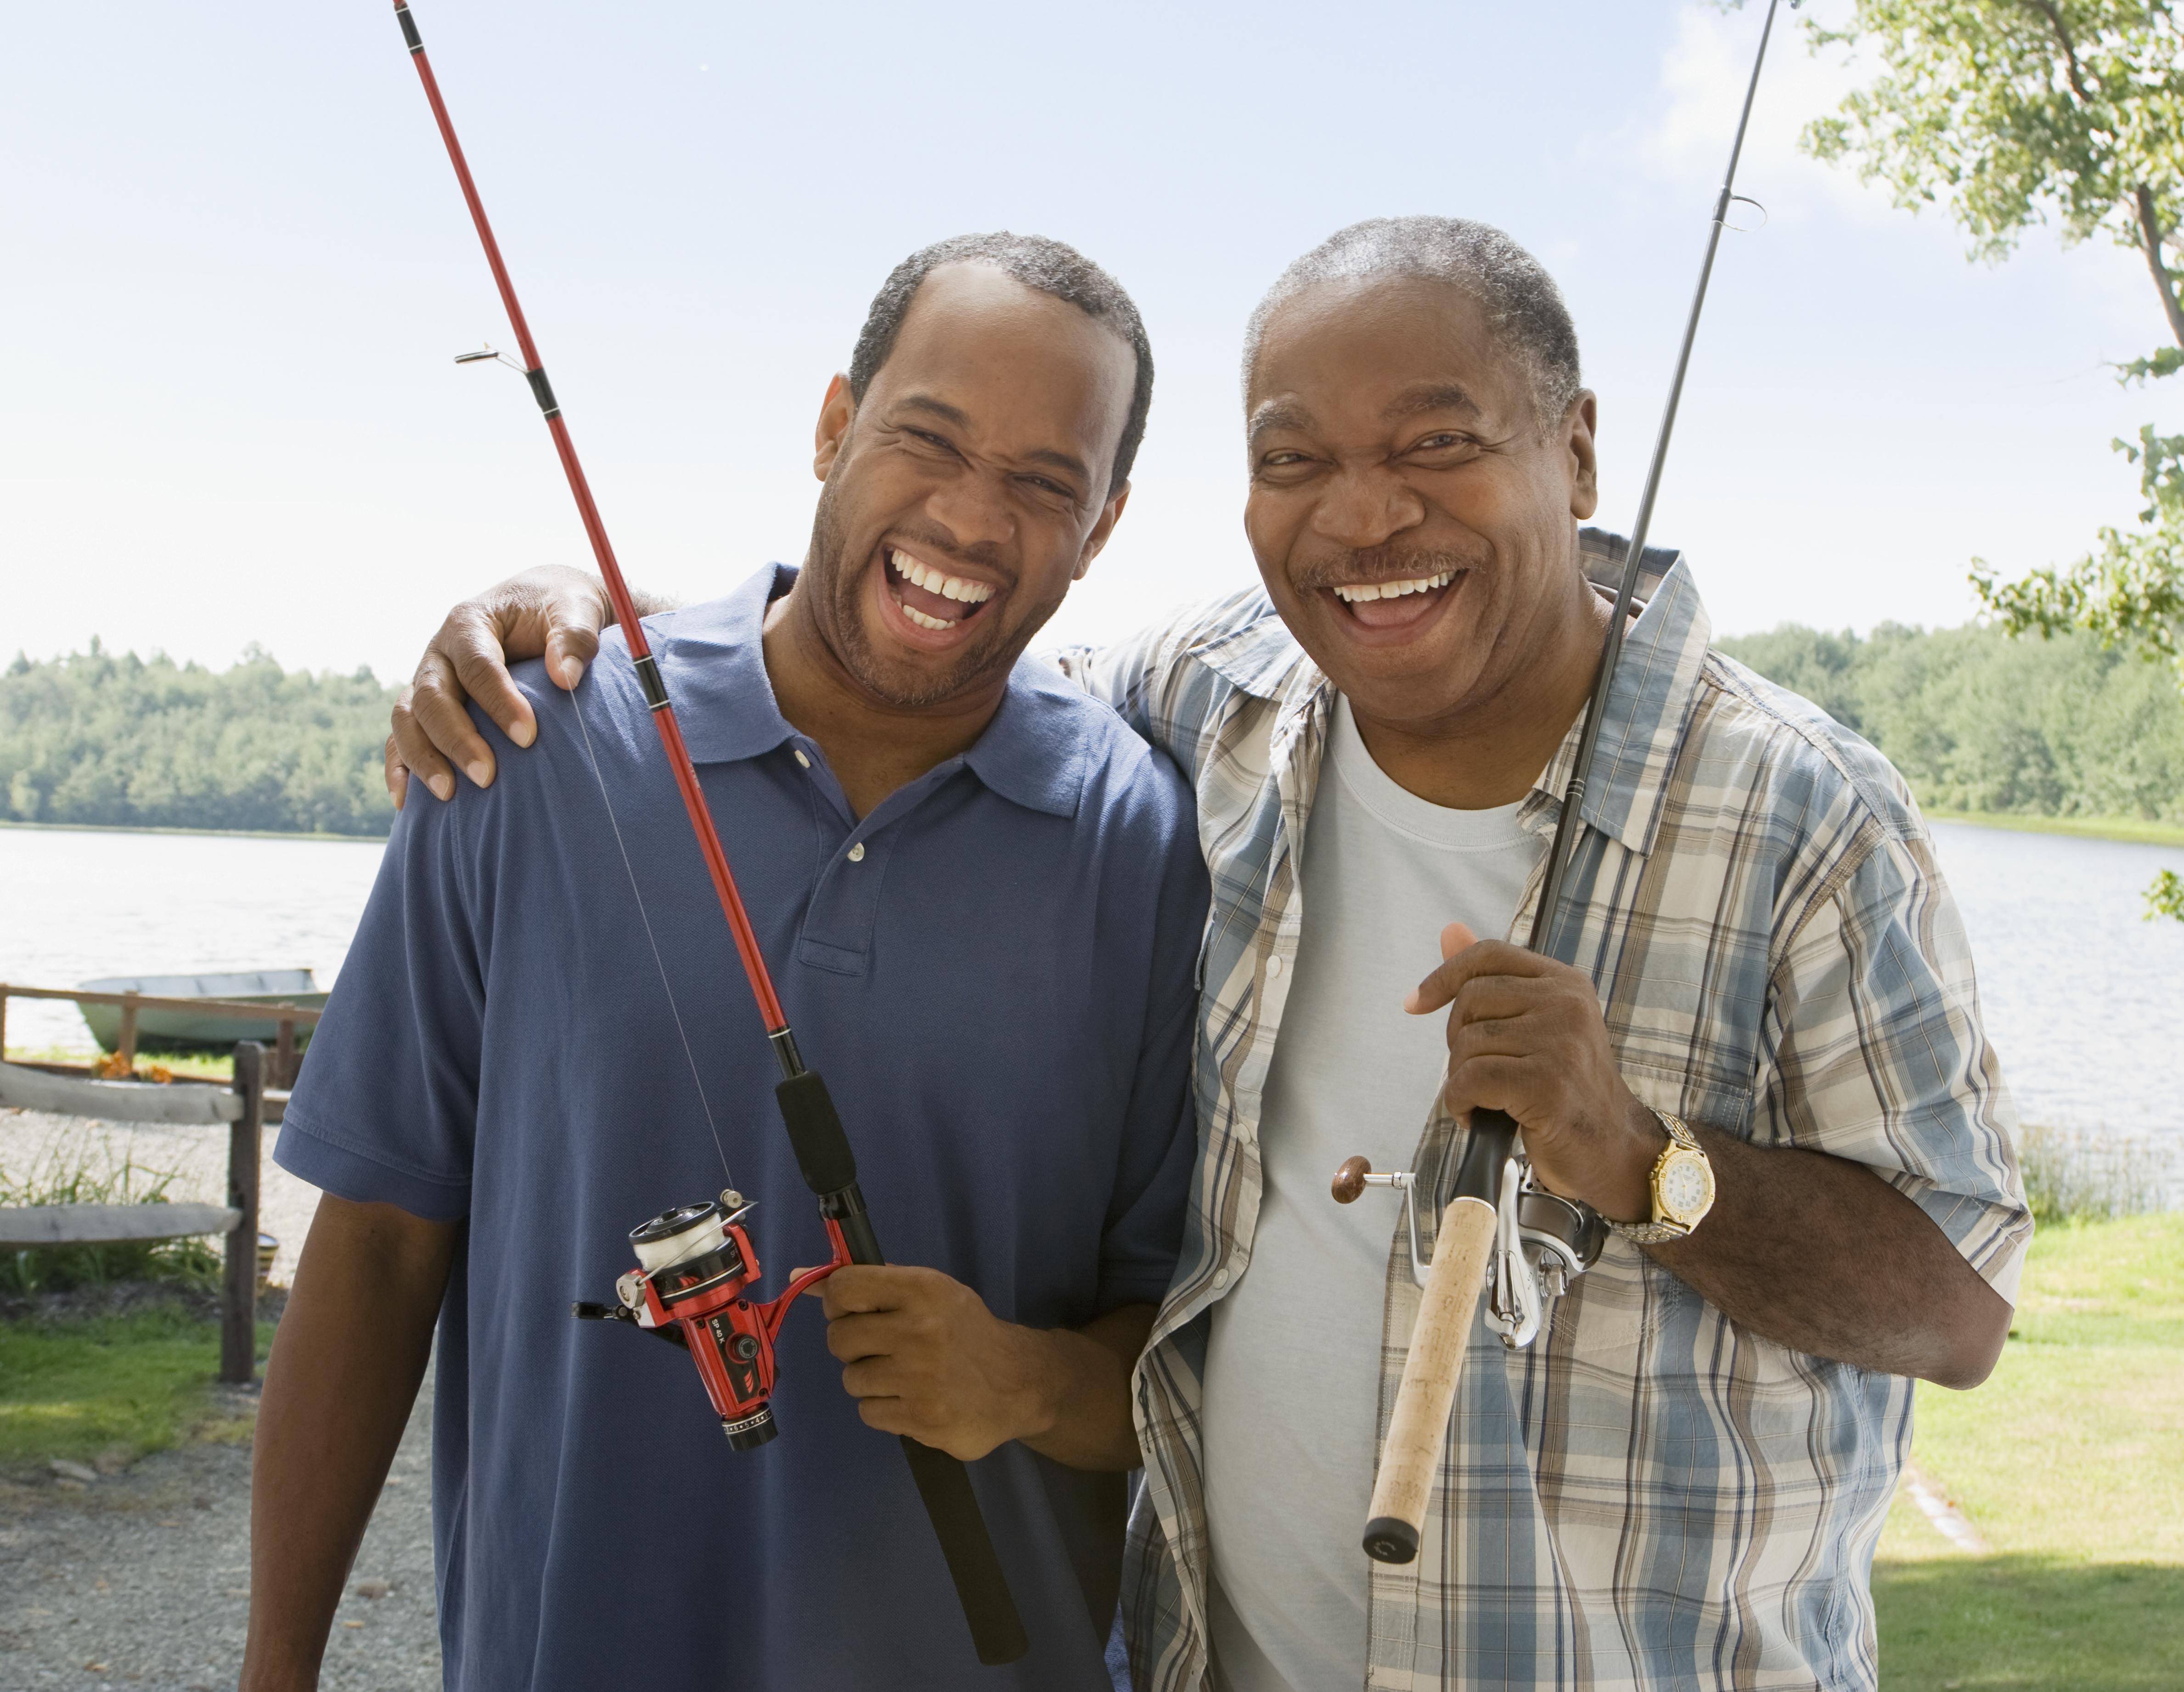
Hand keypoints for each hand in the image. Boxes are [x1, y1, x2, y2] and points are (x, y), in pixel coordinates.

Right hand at [384, 565, 611, 806]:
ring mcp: (429, 681)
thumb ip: (574, 637)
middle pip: (431, 696)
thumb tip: (566, 676)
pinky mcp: (428, 709)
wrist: (544, 607)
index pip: (477, 665)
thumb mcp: (576, 609)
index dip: (498, 701)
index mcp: (471, 622)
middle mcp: (440, 653)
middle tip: (488, 776)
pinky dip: (400, 768)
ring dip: (423, 758)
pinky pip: (401, 738)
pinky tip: (409, 802)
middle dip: (457, 738)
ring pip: (407, 719)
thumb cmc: (561, 608)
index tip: (528, 737)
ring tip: (448, 795)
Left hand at [813, 1265, 1048, 1461]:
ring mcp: (920, 1378)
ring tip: (903, 1376)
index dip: (837, 1302)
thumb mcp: (927, 1293)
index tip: (852, 1312)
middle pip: (839, 1337)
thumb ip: (868, 1285)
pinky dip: (884, 1408)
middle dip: (852, 1346)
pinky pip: (868, 1412)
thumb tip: (797, 1279)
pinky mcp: (921, 1418)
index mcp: (922, 1289)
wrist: (1017, 1383)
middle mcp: (920, 1330)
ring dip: (870, 1380)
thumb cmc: (963, 1332)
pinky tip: (911, 1399)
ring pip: (851, 1378)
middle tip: (881, 1348)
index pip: (844, 1287)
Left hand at [1405, 922, 1664, 1221]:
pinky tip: (1476, 1116)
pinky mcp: (1546, 1084)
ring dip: (1461, 1079)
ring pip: (1467, 1043)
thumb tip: (1450, 930)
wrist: (1611, 1148)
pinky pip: (1470, 1079)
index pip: (1489, 955)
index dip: (1444, 976)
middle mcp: (1567, 1004)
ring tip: (1488, 1099)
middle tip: (1480, 1073)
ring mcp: (1559, 1043)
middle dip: (1458, 1040)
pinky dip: (1460, 1102)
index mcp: (1565, 982)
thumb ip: (1494, 979)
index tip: (1416, 1003)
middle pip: (1471, 999)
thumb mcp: (1535, 1025)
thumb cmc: (1566, 1089)